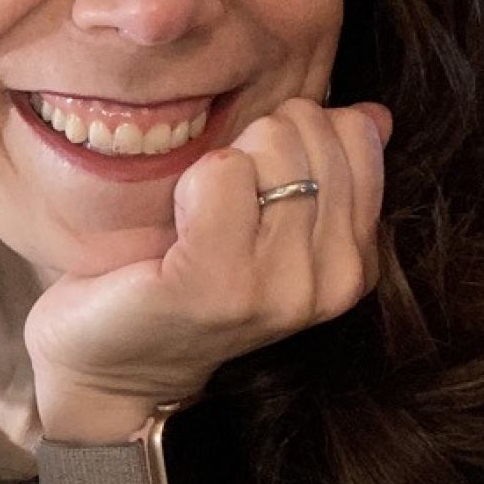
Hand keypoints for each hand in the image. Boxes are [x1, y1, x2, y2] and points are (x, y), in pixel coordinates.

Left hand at [25, 98, 390, 436]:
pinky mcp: (218, 284)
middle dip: (255, 143)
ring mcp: (280, 287)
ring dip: (218, 165)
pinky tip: (176, 228)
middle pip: (310, 129)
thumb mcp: (268, 228)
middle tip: (216, 205)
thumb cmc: (180, 282)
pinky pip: (221, 173)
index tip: (253, 188)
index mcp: (356, 263)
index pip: (355, 135)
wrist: (110, 368)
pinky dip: (189, 183)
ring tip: (195, 222)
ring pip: (268, 144)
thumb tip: (373, 115)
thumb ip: (326, 172)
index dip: (292, 136)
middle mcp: (332, 280)